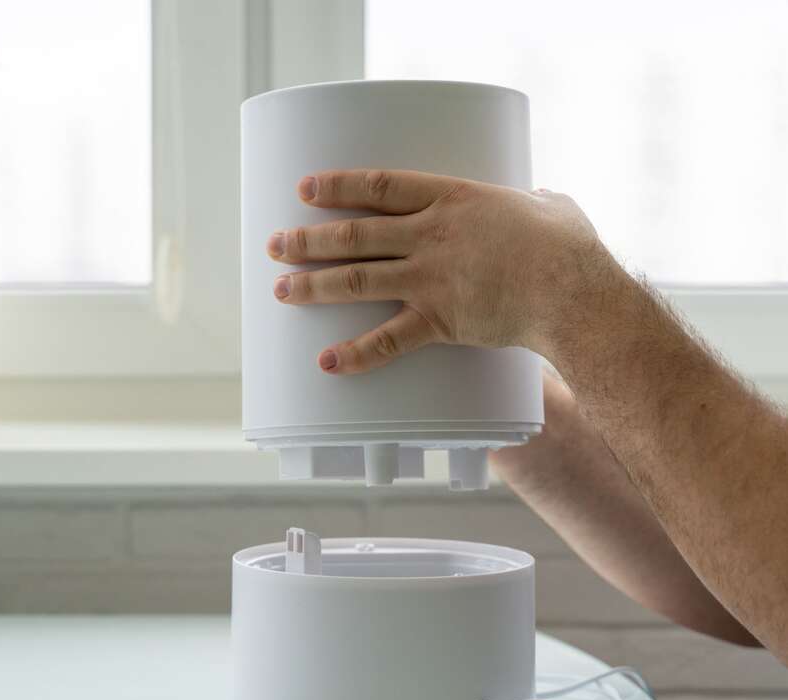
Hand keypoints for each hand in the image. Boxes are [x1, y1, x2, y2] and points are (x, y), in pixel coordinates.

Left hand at [268, 169, 620, 373]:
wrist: (575, 292)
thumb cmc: (569, 247)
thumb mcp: (552, 207)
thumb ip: (538, 201)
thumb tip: (544, 198)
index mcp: (451, 198)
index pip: (379, 186)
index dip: (338, 186)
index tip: (304, 189)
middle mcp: (430, 235)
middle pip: (354, 234)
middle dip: (308, 239)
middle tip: (275, 244)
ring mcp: (430, 277)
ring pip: (356, 279)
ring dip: (312, 285)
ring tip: (279, 289)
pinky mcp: (439, 320)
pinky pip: (387, 340)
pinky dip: (355, 354)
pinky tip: (326, 362)